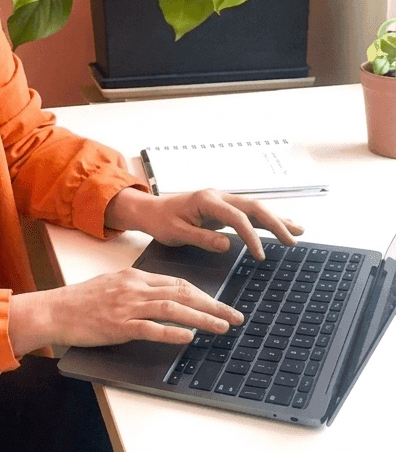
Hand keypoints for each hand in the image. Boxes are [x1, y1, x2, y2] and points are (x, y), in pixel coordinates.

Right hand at [8, 268, 243, 356]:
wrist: (54, 310)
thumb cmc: (80, 301)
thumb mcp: (111, 285)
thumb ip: (137, 289)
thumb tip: (163, 297)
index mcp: (135, 277)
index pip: (178, 283)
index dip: (203, 294)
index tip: (220, 304)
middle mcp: (134, 288)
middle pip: (183, 293)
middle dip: (213, 305)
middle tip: (235, 315)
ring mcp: (127, 306)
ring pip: (173, 308)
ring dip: (202, 318)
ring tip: (222, 326)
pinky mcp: (118, 325)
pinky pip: (151, 328)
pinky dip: (173, 332)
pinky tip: (189, 337)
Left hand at [105, 186, 303, 259]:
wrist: (150, 210)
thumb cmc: (160, 221)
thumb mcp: (175, 233)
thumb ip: (201, 238)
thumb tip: (227, 244)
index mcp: (207, 200)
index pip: (237, 217)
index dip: (251, 235)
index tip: (260, 255)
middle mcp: (219, 196)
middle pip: (254, 207)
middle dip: (276, 223)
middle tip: (293, 241)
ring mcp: (223, 201)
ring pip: (256, 208)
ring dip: (277, 220)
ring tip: (299, 231)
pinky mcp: (224, 208)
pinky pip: (249, 214)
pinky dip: (267, 221)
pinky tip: (282, 226)